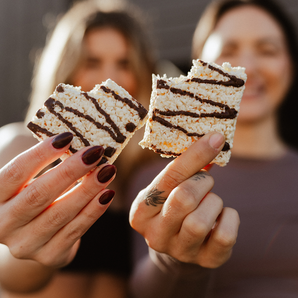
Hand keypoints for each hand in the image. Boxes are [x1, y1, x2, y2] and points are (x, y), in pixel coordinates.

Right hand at [0, 132, 115, 268]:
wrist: (34, 237)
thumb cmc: (33, 198)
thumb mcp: (28, 182)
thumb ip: (43, 165)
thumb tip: (78, 141)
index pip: (14, 173)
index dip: (40, 154)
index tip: (68, 136)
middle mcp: (3, 224)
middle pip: (38, 194)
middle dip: (70, 171)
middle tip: (96, 152)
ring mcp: (25, 244)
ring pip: (60, 214)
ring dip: (87, 189)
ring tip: (108, 170)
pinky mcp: (48, 255)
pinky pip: (75, 231)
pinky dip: (93, 210)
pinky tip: (107, 194)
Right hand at [130, 132, 239, 267]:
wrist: (181, 244)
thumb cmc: (174, 207)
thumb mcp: (169, 189)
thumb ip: (184, 169)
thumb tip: (213, 140)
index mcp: (140, 212)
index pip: (168, 178)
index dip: (195, 155)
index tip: (216, 138)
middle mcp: (154, 235)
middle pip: (184, 198)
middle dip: (203, 183)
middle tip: (205, 182)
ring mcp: (179, 252)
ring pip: (201, 221)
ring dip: (214, 201)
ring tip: (210, 201)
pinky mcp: (206, 261)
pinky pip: (225, 235)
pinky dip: (230, 217)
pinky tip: (221, 217)